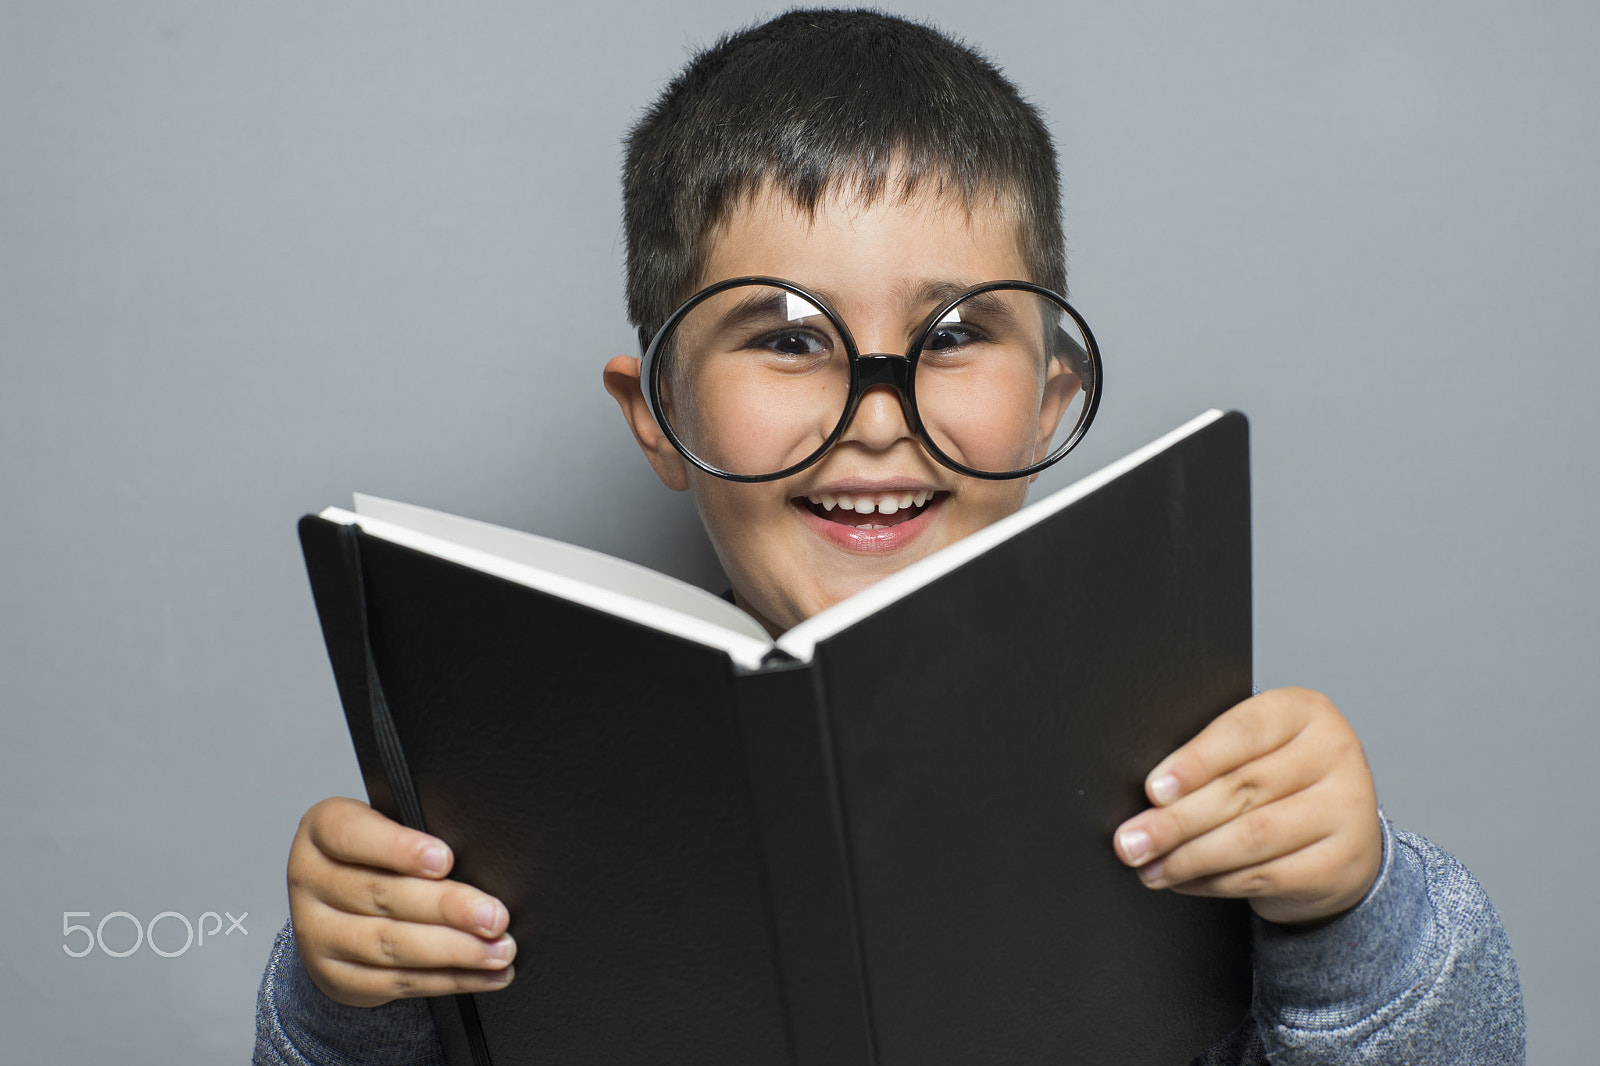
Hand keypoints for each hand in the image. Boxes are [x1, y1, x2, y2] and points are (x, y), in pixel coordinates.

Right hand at [287, 797, 516, 1006]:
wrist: (335, 908)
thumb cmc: (377, 855)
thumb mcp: (385, 830)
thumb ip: (418, 835)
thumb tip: (479, 859)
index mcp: (321, 832)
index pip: (352, 835)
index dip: (399, 848)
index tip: (446, 859)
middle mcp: (310, 882)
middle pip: (381, 895)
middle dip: (447, 907)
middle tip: (494, 916)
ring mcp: (317, 934)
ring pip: (390, 944)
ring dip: (455, 951)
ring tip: (499, 949)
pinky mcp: (336, 977)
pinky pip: (398, 982)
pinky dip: (450, 979)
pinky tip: (486, 973)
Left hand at [1111, 687, 1382, 925]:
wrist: (1342, 833)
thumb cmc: (1280, 781)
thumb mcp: (1252, 751)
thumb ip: (1210, 759)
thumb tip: (1150, 796)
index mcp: (1304, 712)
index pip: (1242, 733)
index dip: (1193, 763)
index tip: (1153, 791)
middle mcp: (1334, 754)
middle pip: (1242, 789)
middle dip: (1175, 821)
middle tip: (1132, 841)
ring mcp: (1347, 810)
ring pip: (1251, 838)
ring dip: (1189, 857)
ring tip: (1151, 866)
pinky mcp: (1342, 863)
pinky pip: (1265, 875)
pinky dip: (1214, 882)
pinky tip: (1184, 880)